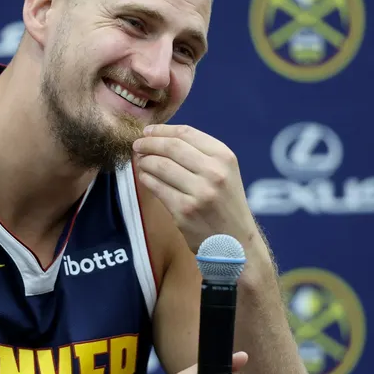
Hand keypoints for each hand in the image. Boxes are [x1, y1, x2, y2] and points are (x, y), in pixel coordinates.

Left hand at [133, 124, 255, 252]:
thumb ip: (200, 154)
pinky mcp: (184, 211)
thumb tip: (161, 138)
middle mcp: (214, 172)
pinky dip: (146, 179)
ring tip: (140, 162)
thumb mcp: (225, 173)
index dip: (162, 130)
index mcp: (224, 157)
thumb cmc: (226, 205)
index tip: (147, 131)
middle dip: (149, 143)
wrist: (236, 243)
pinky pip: (157, 187)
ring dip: (145, 161)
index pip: (187, 133)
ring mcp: (199, 192)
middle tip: (137, 145)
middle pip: (171, 147)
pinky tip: (145, 177)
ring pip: (160, 166)